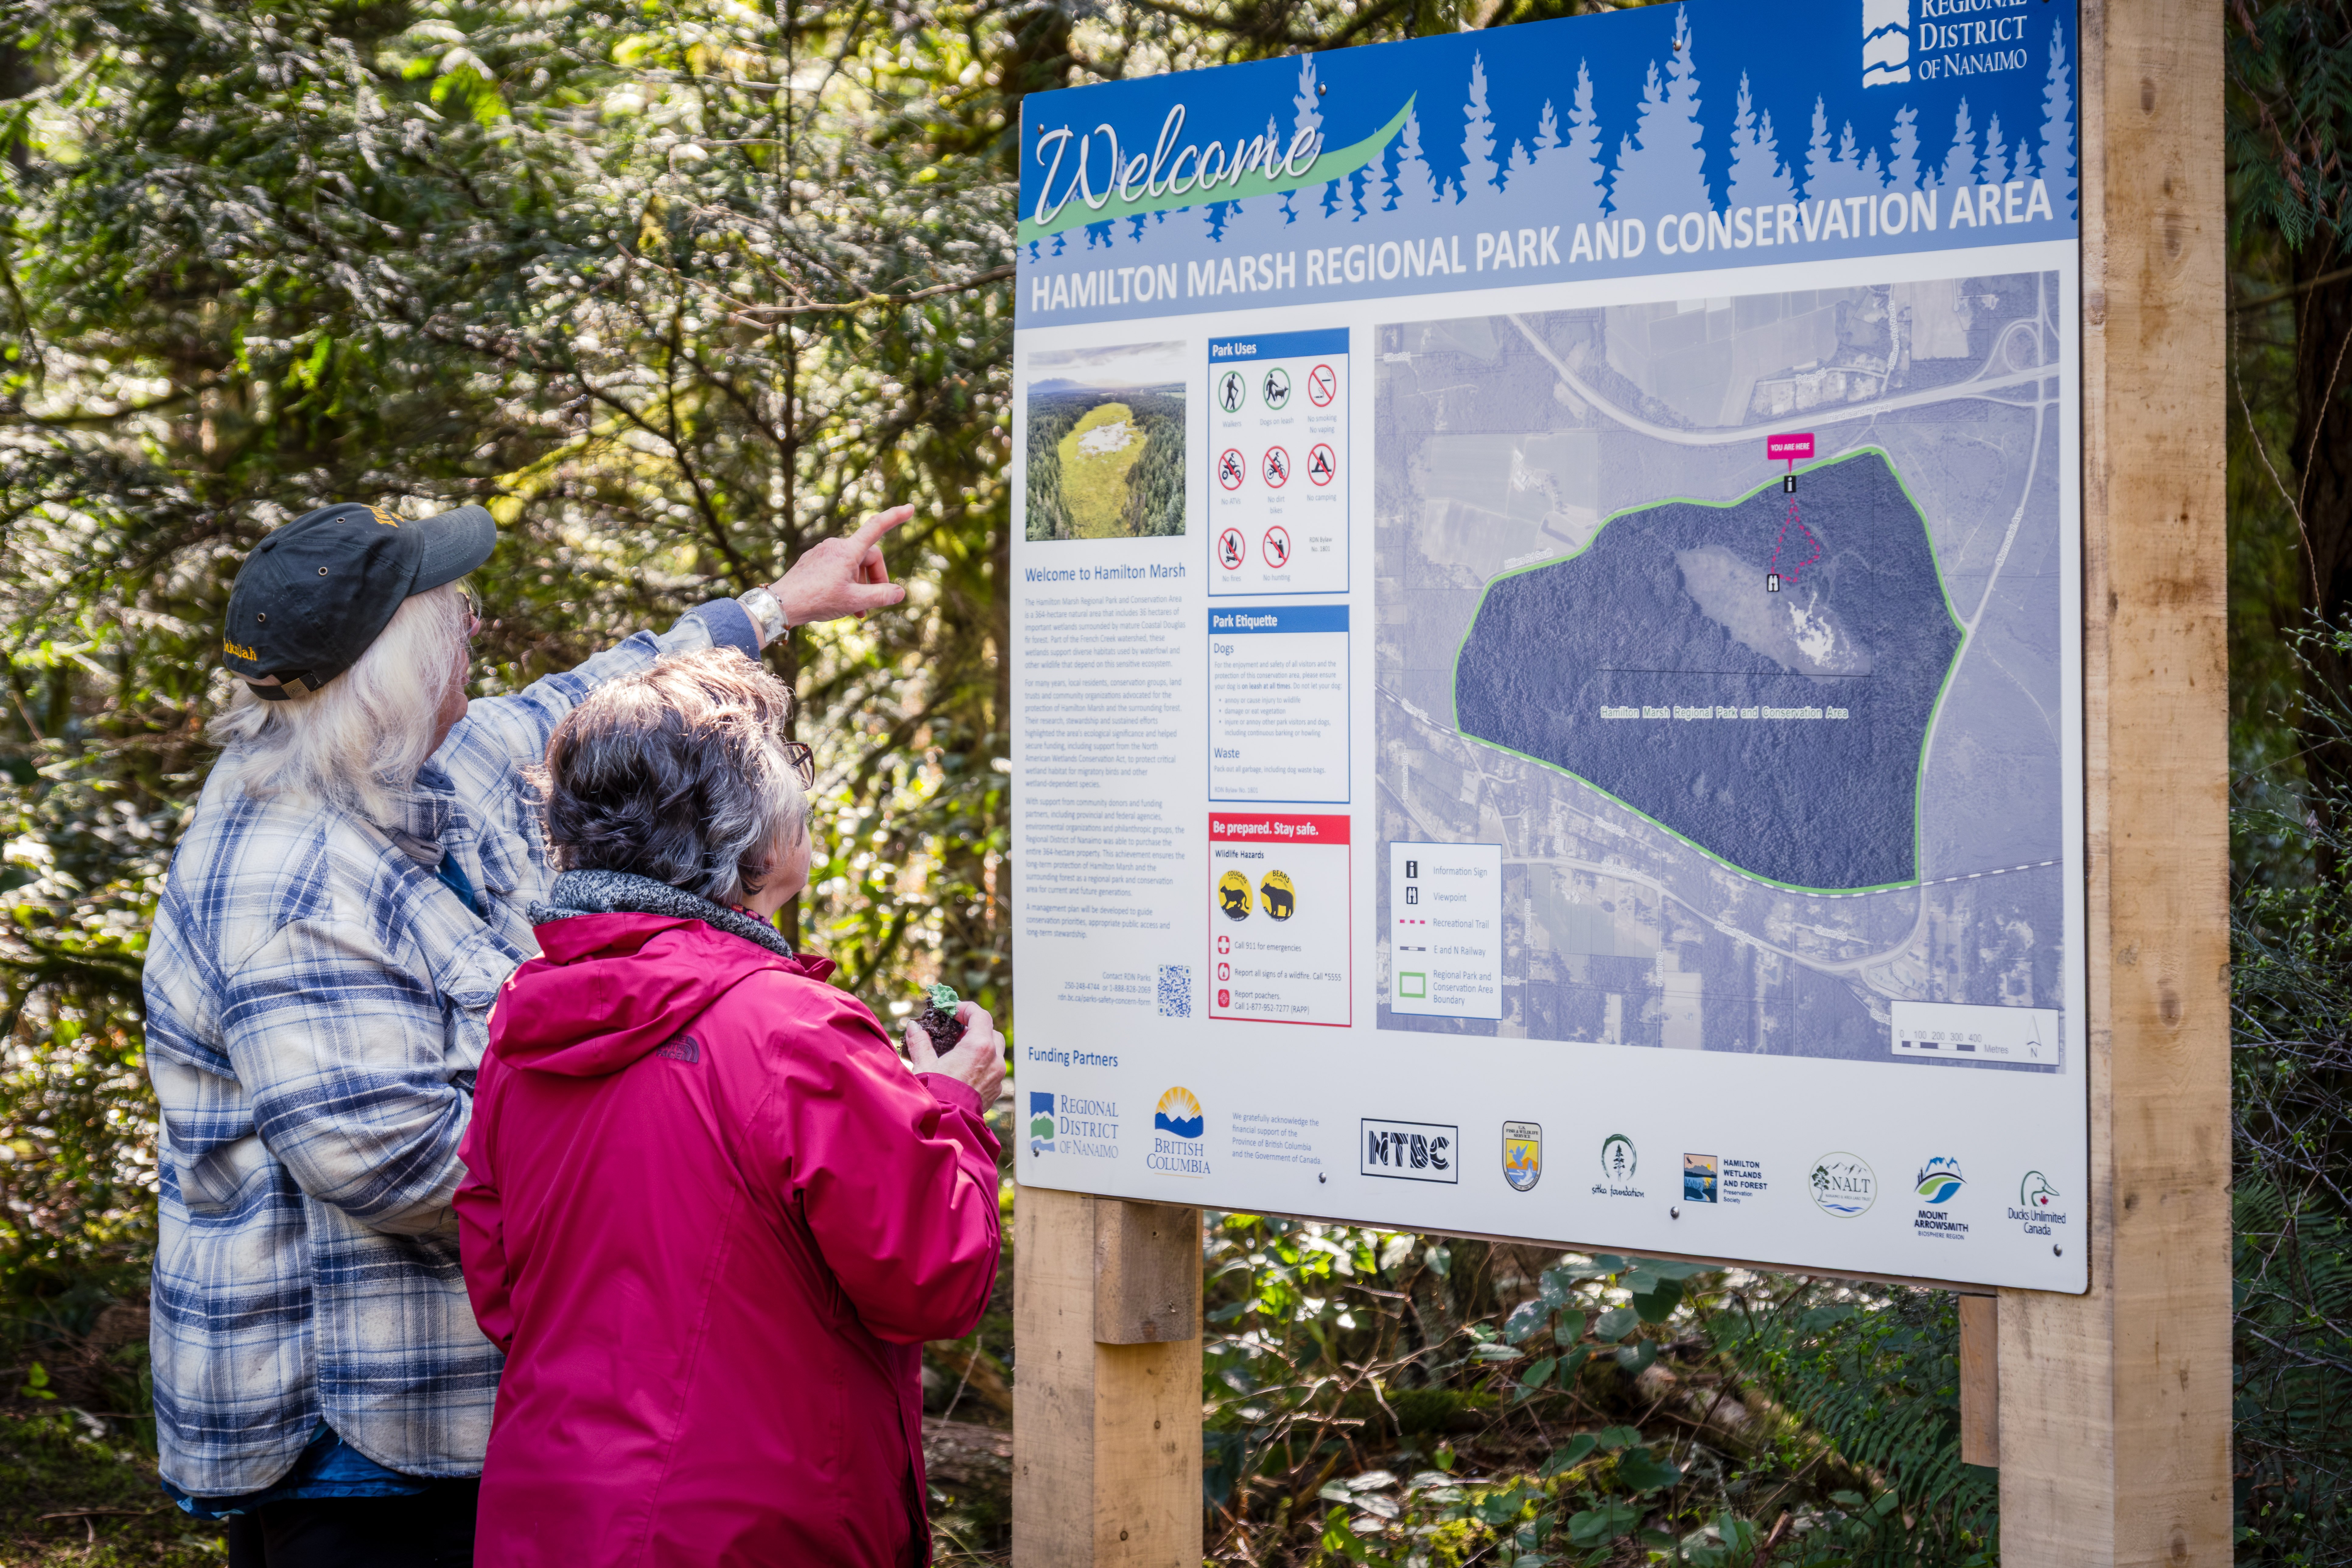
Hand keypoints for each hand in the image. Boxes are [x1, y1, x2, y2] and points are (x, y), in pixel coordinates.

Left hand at [771, 505, 911, 626]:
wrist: (782, 603)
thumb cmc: (818, 600)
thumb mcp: (854, 601)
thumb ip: (880, 596)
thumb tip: (899, 592)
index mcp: (848, 551)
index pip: (876, 527)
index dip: (895, 517)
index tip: (910, 508)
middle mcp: (835, 546)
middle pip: (868, 556)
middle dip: (876, 578)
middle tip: (875, 604)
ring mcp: (823, 552)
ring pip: (852, 565)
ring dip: (860, 584)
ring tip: (857, 610)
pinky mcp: (814, 560)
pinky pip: (838, 568)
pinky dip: (846, 583)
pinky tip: (841, 602)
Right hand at [905, 1001, 1006, 1105]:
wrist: (945, 1125)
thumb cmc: (935, 1093)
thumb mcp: (924, 1065)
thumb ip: (920, 1042)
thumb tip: (914, 1027)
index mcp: (979, 1047)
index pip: (980, 1015)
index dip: (965, 1009)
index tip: (952, 1011)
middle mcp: (994, 1060)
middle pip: (991, 1032)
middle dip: (974, 1029)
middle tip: (955, 1032)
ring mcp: (997, 1076)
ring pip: (995, 1051)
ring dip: (980, 1047)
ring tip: (958, 1052)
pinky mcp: (995, 1090)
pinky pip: (993, 1070)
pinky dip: (982, 1064)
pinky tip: (963, 1071)